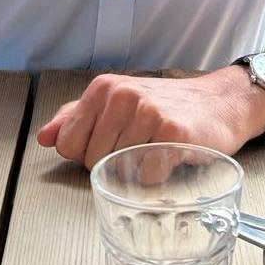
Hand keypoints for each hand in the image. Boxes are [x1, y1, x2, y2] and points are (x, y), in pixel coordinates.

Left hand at [36, 68, 264, 169]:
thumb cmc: (167, 106)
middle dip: (113, 162)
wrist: (220, 103)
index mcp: (103, 88)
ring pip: (118, 168)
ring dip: (138, 168)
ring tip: (156, 147)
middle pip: (92, 160)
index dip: (88, 154)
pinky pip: (147, 175)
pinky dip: (158, 176)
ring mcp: (147, 111)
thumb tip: (44, 137)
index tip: (111, 144)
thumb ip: (77, 118)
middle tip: (140, 144)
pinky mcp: (171, 131)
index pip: (69, 144)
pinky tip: (170, 156)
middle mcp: (122, 95)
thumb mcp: (118, 103)